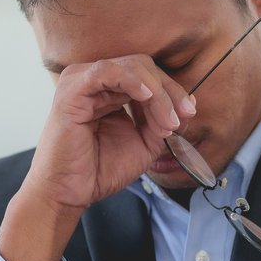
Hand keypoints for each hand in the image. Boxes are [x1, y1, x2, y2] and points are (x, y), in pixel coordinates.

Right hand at [0, 57, 195, 260]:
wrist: (70, 193)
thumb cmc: (99, 170)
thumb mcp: (144, 144)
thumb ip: (161, 121)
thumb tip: (187, 103)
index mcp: (110, 90)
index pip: (148, 76)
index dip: (172, 92)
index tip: (189, 114)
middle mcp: (95, 81)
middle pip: (143, 67)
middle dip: (169, 91)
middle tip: (182, 118)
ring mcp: (81, 82)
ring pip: (131, 67)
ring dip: (157, 93)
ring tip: (166, 121)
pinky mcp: (71, 91)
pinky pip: (106, 71)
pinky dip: (131, 80)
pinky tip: (147, 96)